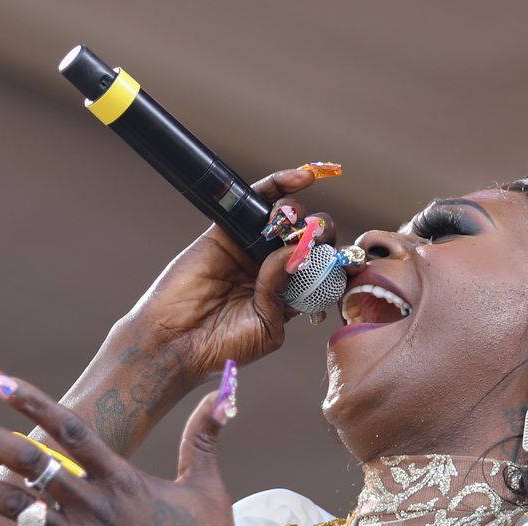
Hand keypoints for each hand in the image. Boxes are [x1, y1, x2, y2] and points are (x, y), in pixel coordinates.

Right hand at [113, 165, 341, 389]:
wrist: (176, 342)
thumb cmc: (222, 346)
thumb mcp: (267, 327)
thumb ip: (283, 292)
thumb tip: (293, 252)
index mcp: (290, 294)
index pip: (325, 268)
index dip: (341, 260)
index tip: (352, 260)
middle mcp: (274, 267)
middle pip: (310, 238)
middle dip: (321, 235)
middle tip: (315, 242)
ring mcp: (251, 246)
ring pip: (288, 216)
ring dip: (302, 214)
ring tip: (294, 226)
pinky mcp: (227, 229)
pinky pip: (257, 198)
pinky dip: (281, 183)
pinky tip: (303, 178)